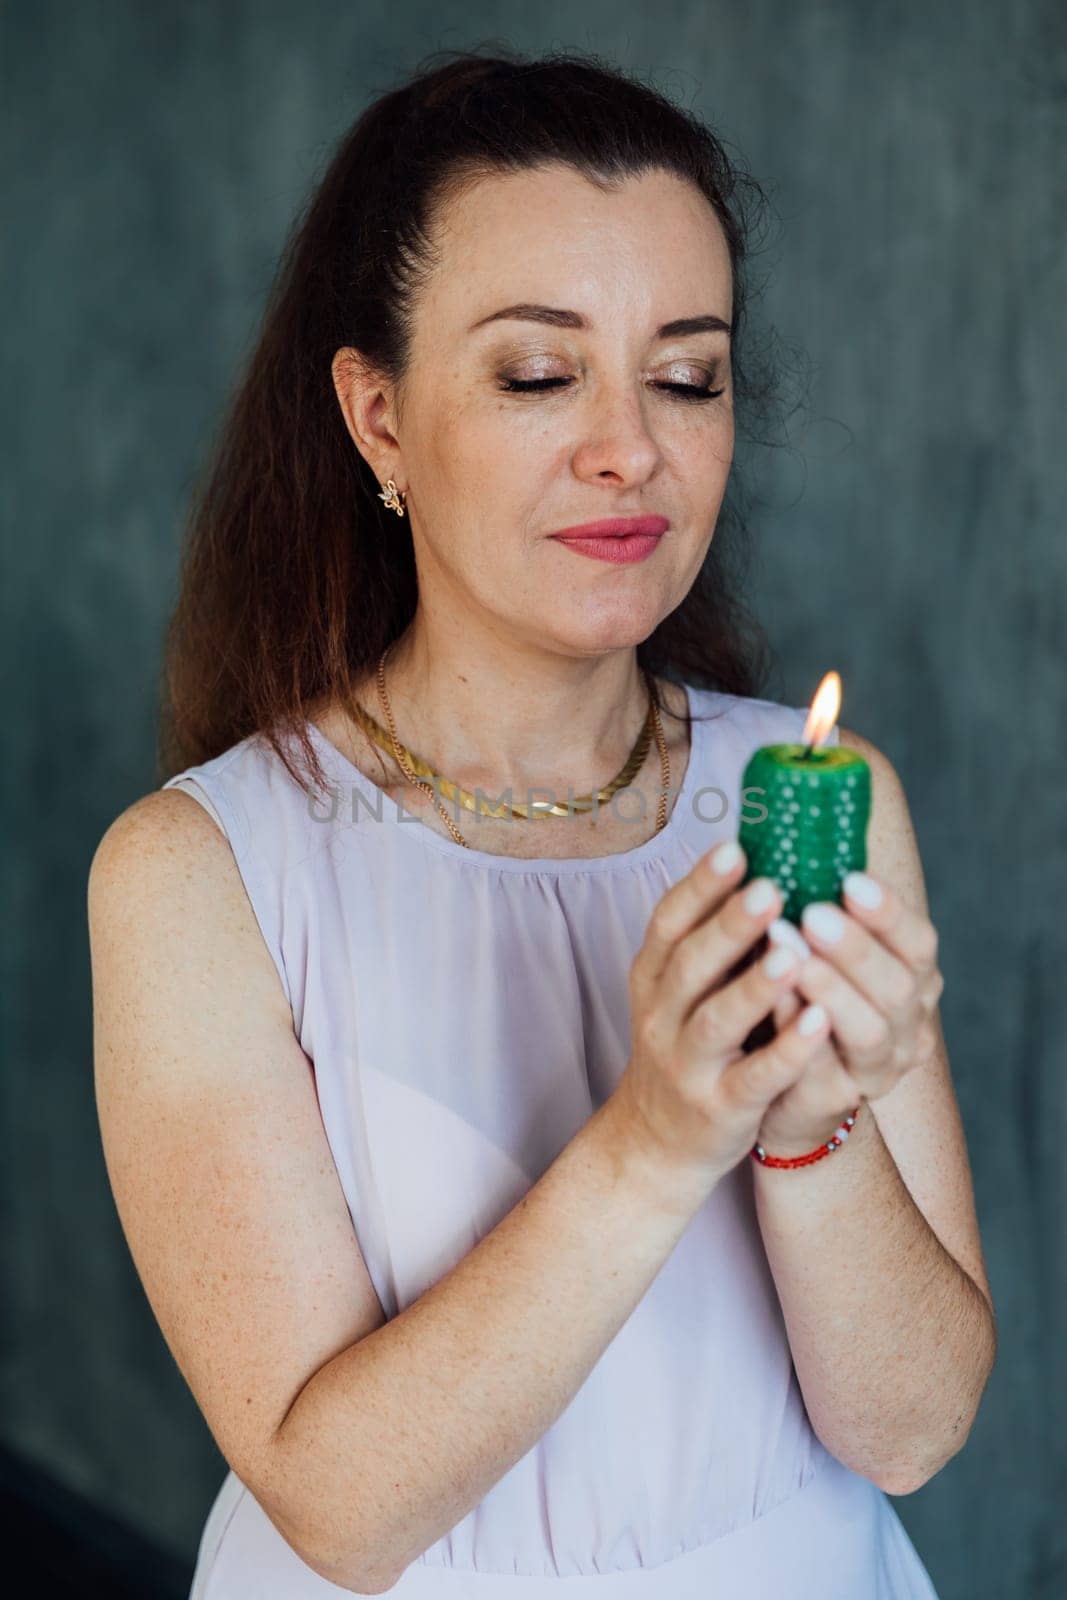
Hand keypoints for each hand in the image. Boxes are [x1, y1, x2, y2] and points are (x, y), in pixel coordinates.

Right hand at [611, 843, 836, 1199]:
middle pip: (690, 964)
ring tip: (793, 950)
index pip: (668, 923)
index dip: (699, 886)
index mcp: (653, 977)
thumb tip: (762, 860)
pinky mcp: (719, 1108)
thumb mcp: (680, 990)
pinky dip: (786, 1050)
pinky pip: (755, 1078)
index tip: (735, 847)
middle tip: (770, 886)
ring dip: (755, 986)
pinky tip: (819, 1022)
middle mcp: (662, 1016)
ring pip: (717, 1021)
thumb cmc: (685, 1045)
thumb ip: (711, 939)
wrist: (655, 1141)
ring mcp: (687, 1065)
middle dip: (728, 924)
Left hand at [756, 871, 943, 1157]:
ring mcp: (873, 1068)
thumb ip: (815, 906)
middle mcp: (904, 1024)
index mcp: (909, 978)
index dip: (887, 912)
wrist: (776, 1088)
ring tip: (789, 953)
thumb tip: (791, 829)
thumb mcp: (816, 949)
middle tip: (812, 912)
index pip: (917, 942)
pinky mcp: (832, 1100)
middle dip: (855, 947)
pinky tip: (769, 1000)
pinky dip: (795, 1032)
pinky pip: (818, 1068)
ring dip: (830, 987)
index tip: (850, 879)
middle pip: (898, 986)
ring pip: (869, 1031)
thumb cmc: (795, 998)